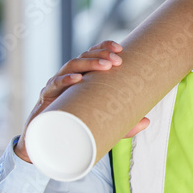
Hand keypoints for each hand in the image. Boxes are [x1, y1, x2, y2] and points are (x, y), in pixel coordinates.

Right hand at [14, 41, 150, 163]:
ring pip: (70, 66)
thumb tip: (147, 121)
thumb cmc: (75, 127)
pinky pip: (54, 86)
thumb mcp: (103, 124)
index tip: (121, 49)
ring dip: (88, 63)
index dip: (104, 48)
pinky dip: (65, 81)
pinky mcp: (46, 100)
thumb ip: (123, 123)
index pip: (92, 55)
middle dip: (101, 55)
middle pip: (83, 57)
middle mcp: (68, 77)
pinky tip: (77, 80)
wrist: (45, 144)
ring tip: (105, 67)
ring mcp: (56, 87)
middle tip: (118, 60)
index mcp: (81, 78)